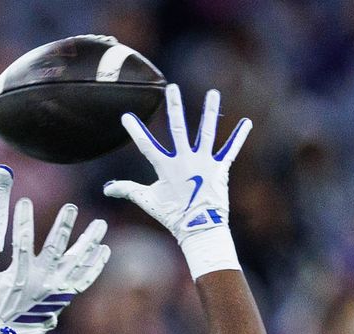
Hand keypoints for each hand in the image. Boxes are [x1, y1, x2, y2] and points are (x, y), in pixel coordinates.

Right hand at [0, 198, 109, 333]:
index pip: (22, 243)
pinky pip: (85, 279)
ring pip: (77, 262)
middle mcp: (42, 281)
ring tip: (100, 224)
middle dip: (63, 227)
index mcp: (20, 275)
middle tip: (71, 207)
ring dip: (89, 242)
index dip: (23, 221)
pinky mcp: (66, 295)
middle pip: (56, 250)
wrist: (13, 332)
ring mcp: (57, 288)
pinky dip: (96, 265)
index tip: (24, 201)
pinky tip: (104, 249)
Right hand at [103, 84, 249, 278]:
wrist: (199, 227)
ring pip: (207, 132)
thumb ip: (127, 190)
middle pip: (178, 128)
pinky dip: (238, 137)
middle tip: (172, 88)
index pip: (146, 145)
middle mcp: (185, 159)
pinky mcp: (220, 169)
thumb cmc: (172, 215)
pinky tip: (246, 123)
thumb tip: (107, 188)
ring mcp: (204, 162)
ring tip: (213, 93)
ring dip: (209, 111)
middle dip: (174, 107)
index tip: (126, 116)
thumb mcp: (147, 200)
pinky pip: (230, 150)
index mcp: (166, 167)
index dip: (135, 131)